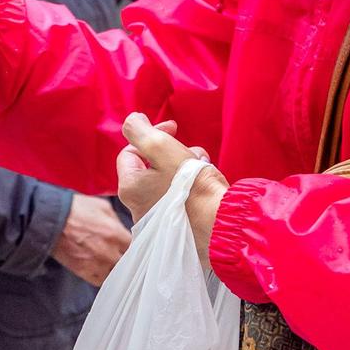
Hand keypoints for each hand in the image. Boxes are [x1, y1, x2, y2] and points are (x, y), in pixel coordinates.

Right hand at [51, 192, 131, 286]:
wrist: (51, 221)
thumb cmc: (75, 210)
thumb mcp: (102, 206)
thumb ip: (116, 220)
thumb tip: (122, 229)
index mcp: (115, 234)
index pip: (135, 247)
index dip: (133, 246)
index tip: (130, 245)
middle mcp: (109, 252)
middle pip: (128, 263)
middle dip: (125, 257)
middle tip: (121, 253)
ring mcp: (97, 265)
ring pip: (116, 274)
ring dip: (115, 268)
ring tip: (110, 260)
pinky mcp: (85, 272)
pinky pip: (101, 280)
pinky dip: (102, 275)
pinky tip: (100, 267)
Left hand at [116, 113, 228, 269]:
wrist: (219, 223)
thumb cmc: (190, 185)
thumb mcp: (160, 147)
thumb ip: (139, 130)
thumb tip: (132, 121)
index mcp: (130, 189)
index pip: (130, 152)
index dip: (150, 134)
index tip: (173, 128)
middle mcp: (138, 207)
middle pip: (151, 166)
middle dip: (172, 152)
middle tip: (191, 150)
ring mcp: (158, 221)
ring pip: (168, 180)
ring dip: (185, 166)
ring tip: (203, 164)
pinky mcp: (177, 228)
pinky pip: (180, 198)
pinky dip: (191, 185)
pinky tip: (207, 182)